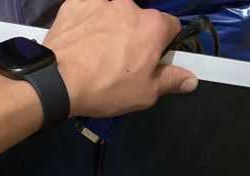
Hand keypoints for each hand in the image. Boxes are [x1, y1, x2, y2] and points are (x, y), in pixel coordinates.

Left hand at [44, 0, 197, 117]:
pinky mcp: (76, 3)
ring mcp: (101, 1)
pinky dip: (88, 21)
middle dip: (136, 36)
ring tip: (98, 52)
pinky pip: (89, 8)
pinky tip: (81, 41)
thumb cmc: (108, 88)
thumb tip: (191, 78)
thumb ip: (172, 81)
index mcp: (153, 26)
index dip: (165, 45)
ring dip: (112, 27)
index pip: (171, 27)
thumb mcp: (146, 93)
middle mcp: (130, 5)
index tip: (154, 60)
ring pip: (114, 12)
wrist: (58, 81)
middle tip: (122, 61)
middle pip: (141, 19)